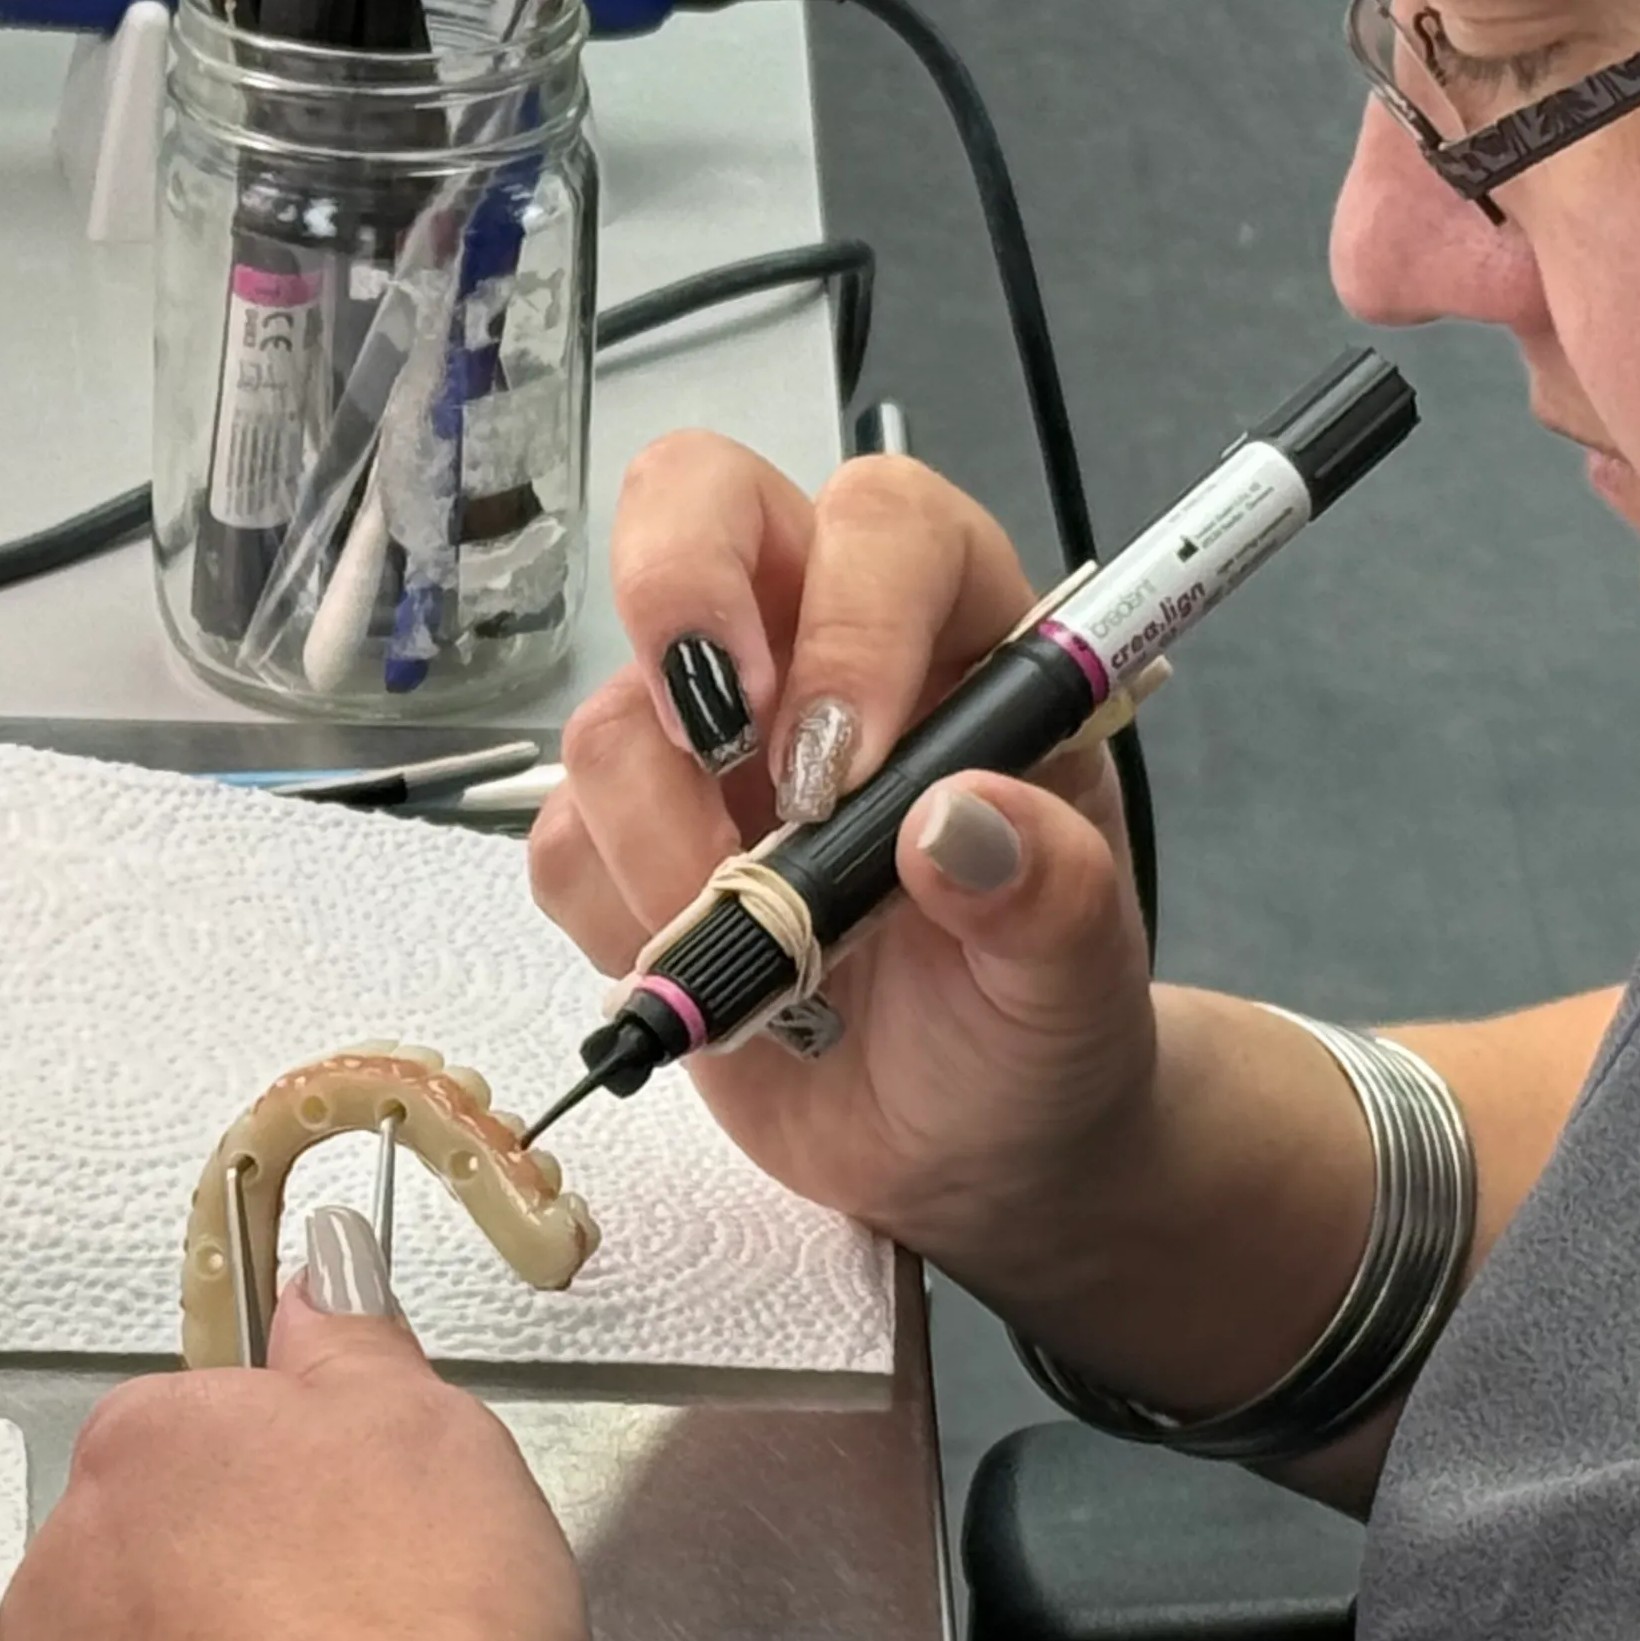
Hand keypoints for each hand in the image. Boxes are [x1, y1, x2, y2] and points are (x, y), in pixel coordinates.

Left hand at [0, 1207, 587, 1640]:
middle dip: (248, 1544)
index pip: (203, 1414)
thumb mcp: (424, 1422)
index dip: (293, 1455)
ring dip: (223, 1629)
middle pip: (168, 1519)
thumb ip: (352, 1340)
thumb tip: (329, 1283)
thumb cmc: (409, 1626)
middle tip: (353, 1580)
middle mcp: (81, 1547)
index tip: (344, 1491)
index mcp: (146, 1434)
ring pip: (154, 1618)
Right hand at [530, 437, 1166, 1283]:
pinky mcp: (624, 836)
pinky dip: (623, 926)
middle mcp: (819, 647)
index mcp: (961, 635)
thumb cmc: (1033, 1027)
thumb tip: (963, 822)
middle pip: (695, 498)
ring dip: (670, 852)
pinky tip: (722, 984)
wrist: (962, 1142)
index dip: (852, 617)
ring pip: (613, 713)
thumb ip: (1050, 896)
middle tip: (715, 747)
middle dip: (677, 599)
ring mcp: (707, 738)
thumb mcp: (1077, 981)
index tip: (845, 772)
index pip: (886, 524)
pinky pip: (562, 842)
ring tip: (777, 966)